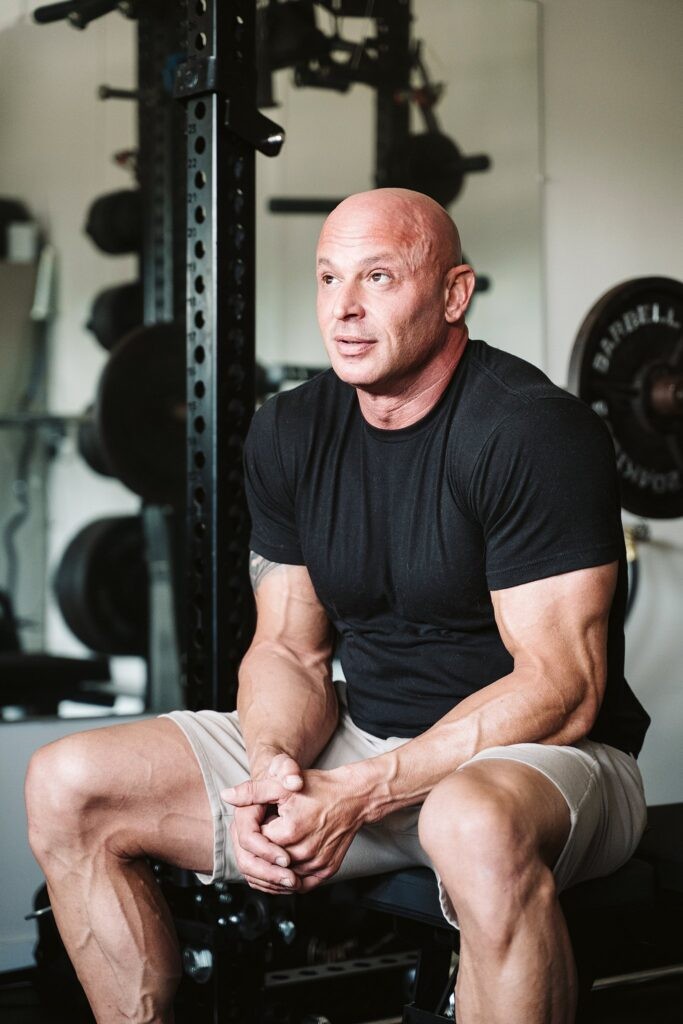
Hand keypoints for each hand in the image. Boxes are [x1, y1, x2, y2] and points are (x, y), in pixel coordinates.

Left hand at [223, 767, 363, 891]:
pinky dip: (292, 878)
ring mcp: (317, 864)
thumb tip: (226, 796)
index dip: (257, 830)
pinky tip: (290, 863)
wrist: (354, 797)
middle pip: (268, 862)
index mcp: (289, 832)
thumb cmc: (319, 788)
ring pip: (283, 877)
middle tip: (274, 831)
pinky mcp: (327, 871)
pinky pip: (302, 884)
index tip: (267, 819)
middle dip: (265, 849)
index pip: (256, 842)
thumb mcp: (282, 785)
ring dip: (275, 867)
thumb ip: (252, 792)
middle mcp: (304, 853)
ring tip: (281, 845)